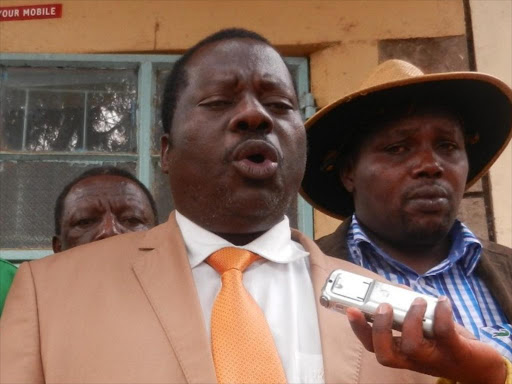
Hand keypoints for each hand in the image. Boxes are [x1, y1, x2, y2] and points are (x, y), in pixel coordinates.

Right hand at [346, 296, 506, 383]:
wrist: (478, 367)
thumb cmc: (444, 343)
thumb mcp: (422, 329)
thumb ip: (407, 311)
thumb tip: (397, 288)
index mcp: (400, 352)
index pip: (372, 345)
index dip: (359, 329)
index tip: (351, 309)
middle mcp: (412, 359)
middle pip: (385, 353)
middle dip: (380, 328)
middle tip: (383, 306)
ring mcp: (432, 358)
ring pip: (412, 344)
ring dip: (412, 317)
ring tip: (417, 300)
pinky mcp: (455, 352)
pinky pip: (444, 333)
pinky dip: (441, 313)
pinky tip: (442, 300)